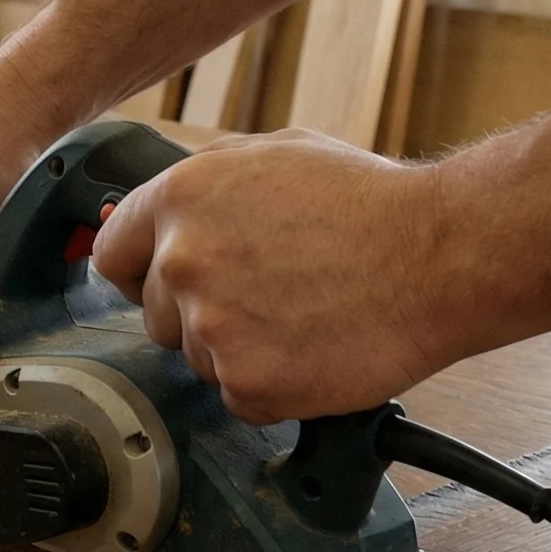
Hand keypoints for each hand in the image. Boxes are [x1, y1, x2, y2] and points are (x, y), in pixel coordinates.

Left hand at [92, 129, 465, 424]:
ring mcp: (211, 328)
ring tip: (304, 316)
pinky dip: (274, 385)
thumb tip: (158, 207)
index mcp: (180, 199)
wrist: (438, 257)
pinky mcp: (246, 384)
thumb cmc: (371, 203)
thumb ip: (208, 180)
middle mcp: (182, 262)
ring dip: (240, 350)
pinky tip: (315, 349)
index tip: (168, 284)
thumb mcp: (277, 154)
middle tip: (270, 296)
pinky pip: (239, 398)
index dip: (142, 272)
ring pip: (198, 360)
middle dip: (200, 313)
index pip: (112, 255)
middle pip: (156, 316)